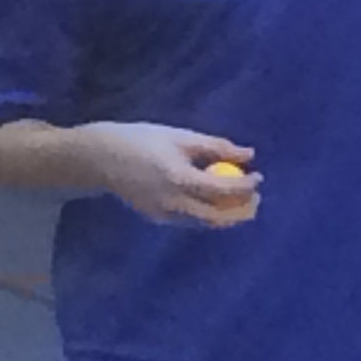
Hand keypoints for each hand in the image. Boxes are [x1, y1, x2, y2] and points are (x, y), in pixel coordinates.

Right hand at [90, 124, 259, 227]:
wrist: (100, 158)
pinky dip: (208, 213)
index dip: (246, 186)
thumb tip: (249, 154)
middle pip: (218, 218)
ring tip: (241, 200)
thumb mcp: (180, 137)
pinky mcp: (157, 218)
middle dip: (242, 211)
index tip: (259, 177)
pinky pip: (191, 220)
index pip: (223, 190)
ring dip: (227, 215)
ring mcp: (164, 215)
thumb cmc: (142, 140)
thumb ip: (216, 147)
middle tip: (256, 198)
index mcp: (180, 179)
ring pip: (205, 223)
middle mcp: (174, 203)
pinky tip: (214, 200)